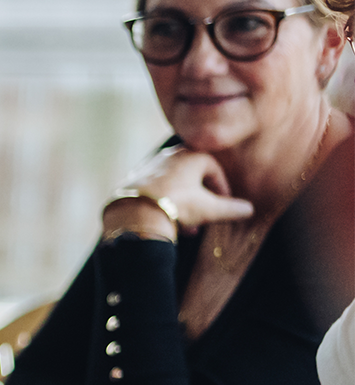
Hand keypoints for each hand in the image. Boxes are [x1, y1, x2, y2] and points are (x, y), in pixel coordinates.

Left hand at [112, 146, 254, 237]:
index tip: (225, 206)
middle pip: (193, 179)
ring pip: (175, 187)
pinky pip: (157, 191)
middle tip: (208, 218)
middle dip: (203, 201)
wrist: (136, 212)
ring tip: (191, 229)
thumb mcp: (211, 209)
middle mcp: (168, 156)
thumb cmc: (178, 204)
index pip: (214, 169)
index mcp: (189, 155)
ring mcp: (149, 167)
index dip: (222, 189)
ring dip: (186, 207)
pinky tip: (170, 224)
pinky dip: (167, 205)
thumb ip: (233, 209)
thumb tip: (249, 210)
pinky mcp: (134, 180)